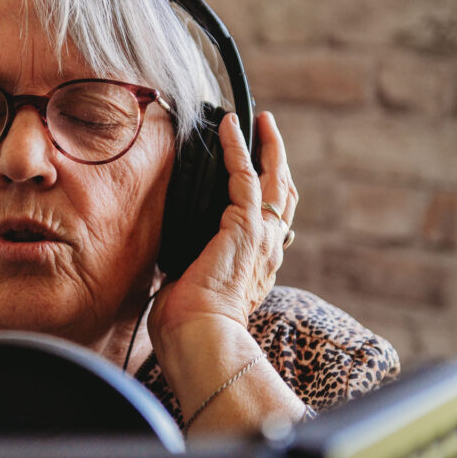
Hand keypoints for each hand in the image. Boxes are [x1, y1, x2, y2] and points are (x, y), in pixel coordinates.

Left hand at [149, 111, 297, 339]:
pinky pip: (245, 174)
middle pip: (284, 196)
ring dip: (267, 146)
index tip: (263, 175)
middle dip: (278, 162)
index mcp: (257, 268)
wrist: (200, 337)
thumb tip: (172, 264)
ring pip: (274, 180)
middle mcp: (268, 250)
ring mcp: (261, 236)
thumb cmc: (189, 327)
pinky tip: (230, 124)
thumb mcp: (193, 291)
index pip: (273, 225)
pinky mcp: (247, 225)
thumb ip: (191, 270)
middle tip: (268, 133)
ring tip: (258, 120)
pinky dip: (237, 146)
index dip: (270, 196)